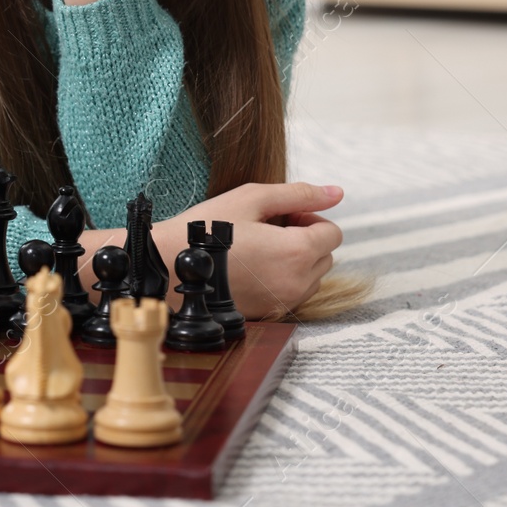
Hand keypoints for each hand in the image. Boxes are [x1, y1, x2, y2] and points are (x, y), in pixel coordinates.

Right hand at [158, 182, 343, 320]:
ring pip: (311, 277)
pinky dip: (281, 278)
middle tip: (267, 227)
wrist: (169, 267)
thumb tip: (337, 193)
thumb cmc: (206, 229)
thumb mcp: (251, 198)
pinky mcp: (267, 314)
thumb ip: (298, 193)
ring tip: (258, 247)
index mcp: (297, 251)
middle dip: (305, 238)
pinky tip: (251, 266)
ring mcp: (282, 302)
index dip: (309, 217)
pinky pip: (291, 293)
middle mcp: (297, 283)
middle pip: (325, 256)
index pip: (332, 233)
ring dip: (296, 260)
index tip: (280, 215)